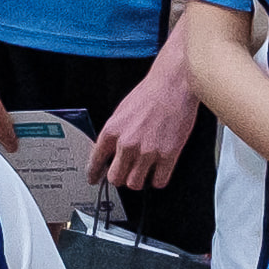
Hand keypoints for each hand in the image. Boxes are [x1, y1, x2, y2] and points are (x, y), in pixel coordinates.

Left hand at [90, 55, 200, 193]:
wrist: (173, 85)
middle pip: (115, 179)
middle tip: (125, 173)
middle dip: (119, 178)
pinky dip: (158, 180)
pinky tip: (158, 171)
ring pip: (135, 184)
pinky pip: (159, 182)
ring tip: (143, 171)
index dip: (94, 173)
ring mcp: (147, 152)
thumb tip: (110, 151)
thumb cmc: (150, 94)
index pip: (96, 161)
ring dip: (139, 180)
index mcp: (112, 131)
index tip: (95, 179)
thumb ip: (114, 133)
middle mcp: (127, 144)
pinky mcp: (168, 155)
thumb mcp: (121, 112)